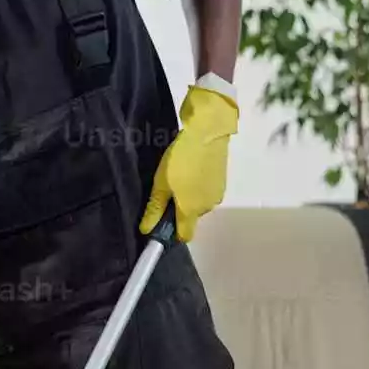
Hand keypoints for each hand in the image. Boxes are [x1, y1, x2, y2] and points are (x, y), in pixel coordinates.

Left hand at [140, 84, 238, 243]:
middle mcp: (207, 208)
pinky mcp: (222, 181)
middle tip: (167, 190)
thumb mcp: (161, 183)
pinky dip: (199, 187)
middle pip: (191, 219)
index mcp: (192, 211)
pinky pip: (206, 192)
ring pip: (199, 204)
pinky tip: (192, 170)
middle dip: (179, 211)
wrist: (208, 132)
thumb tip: (146, 230)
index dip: (172, 233)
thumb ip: (154, 209)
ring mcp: (217, 194)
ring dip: (189, 197)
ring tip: (180, 176)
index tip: (161, 222)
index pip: (185, 236)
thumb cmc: (181, 160)